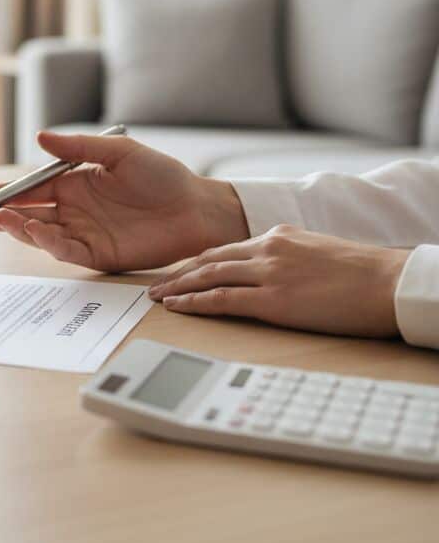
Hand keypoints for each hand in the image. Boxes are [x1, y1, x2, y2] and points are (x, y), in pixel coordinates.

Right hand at [0, 131, 248, 271]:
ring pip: (39, 234)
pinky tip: (35, 231)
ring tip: (1, 219)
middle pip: (23, 215)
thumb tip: (39, 138)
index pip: (26, 190)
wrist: (198, 209)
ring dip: (17, 228)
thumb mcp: (119, 153)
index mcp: (72, 184)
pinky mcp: (98, 255)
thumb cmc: (163, 176)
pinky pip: (66, 251)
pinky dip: (48, 243)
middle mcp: (72, 210)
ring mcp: (83, 234)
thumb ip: (78, 148)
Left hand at [148, 225, 409, 337]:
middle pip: (209, 259)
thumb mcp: (317, 250)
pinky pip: (222, 300)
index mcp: (278, 236)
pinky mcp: (273, 300)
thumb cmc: (363, 273)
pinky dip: (195, 303)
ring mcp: (268, 273)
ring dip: (178, 286)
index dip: (197, 260)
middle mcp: (267, 249)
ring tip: (157, 296)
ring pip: (209, 276)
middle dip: (179, 272)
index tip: (179, 269)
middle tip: (155, 282)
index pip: (226, 248)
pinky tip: (178, 307)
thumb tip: (275, 268)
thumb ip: (289, 255)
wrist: (388, 282)